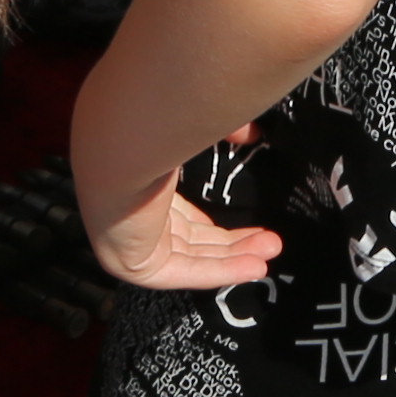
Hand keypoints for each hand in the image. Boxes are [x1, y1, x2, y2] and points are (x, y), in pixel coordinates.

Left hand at [78, 132, 278, 291]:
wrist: (123, 138)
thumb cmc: (152, 124)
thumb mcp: (199, 127)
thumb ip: (225, 128)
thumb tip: (253, 131)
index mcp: (138, 180)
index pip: (178, 212)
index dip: (214, 222)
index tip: (248, 222)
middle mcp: (132, 210)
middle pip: (190, 237)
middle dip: (233, 242)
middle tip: (270, 240)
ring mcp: (131, 239)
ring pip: (192, 256)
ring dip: (235, 257)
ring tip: (271, 252)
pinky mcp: (135, 262)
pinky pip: (185, 272)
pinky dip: (223, 271)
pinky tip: (256, 266)